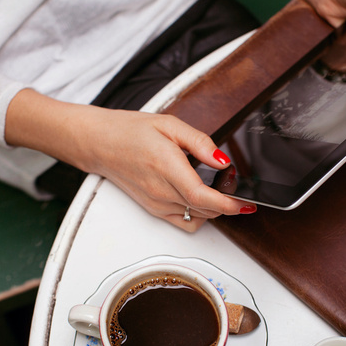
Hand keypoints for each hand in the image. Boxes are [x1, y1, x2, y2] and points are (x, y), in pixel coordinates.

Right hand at [5, 89, 255, 231]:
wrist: (98, 143)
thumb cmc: (129, 131)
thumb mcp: (169, 124)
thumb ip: (200, 142)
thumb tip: (223, 160)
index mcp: (166, 167)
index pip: (202, 198)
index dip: (229, 204)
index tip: (247, 204)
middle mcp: (161, 192)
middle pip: (205, 211)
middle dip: (228, 203)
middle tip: (237, 186)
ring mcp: (156, 205)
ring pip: (197, 218)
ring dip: (214, 210)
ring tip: (221, 191)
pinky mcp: (153, 210)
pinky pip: (184, 221)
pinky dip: (199, 215)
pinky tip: (201, 199)